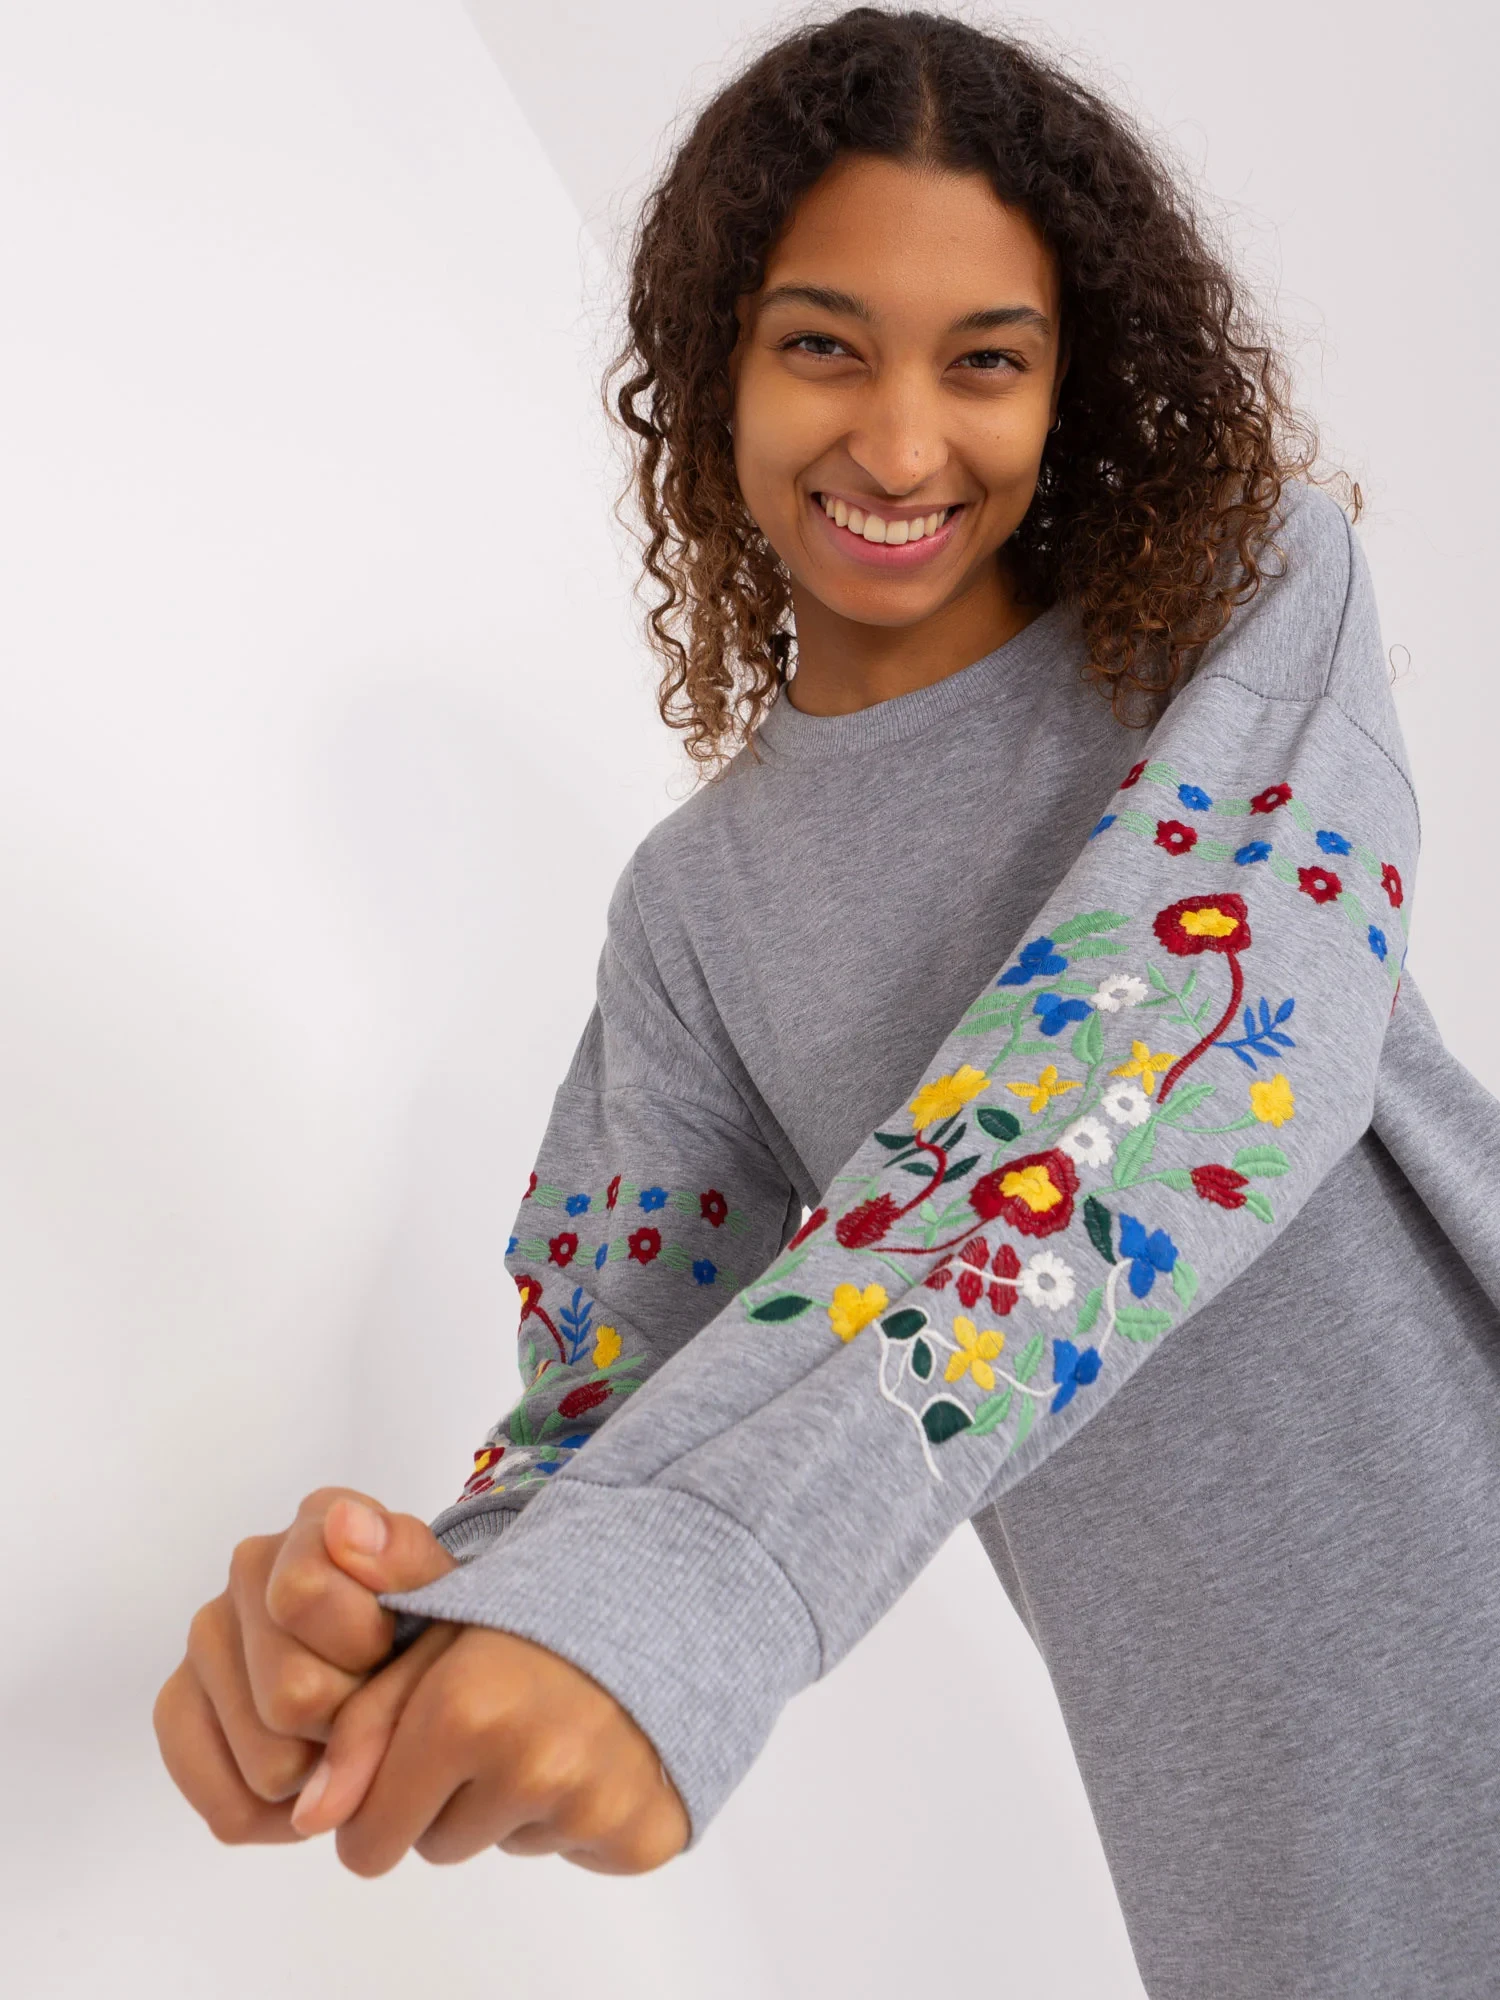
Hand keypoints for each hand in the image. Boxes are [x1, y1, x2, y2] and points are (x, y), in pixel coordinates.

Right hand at [152, 1487, 456, 1843]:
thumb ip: (405, 1563)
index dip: (363, 1645)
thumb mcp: (445, 1599)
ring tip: (352, 1738)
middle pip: (289, 1695)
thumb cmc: (432, 1632)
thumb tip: (343, 1525)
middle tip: (376, 1702)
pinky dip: (283, 1818)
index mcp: (316, 1524)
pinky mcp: (180, 1707)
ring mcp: (206, 1638)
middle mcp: (250, 1567)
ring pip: (267, 1764)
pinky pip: (226, 1806)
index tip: (391, 1646)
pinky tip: (316, 1779)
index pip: (300, 1594)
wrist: (414, 1667)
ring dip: (324, 1772)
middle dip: (351, 1719)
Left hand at [288, 1622, 691, 1875]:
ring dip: (507, 1802)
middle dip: (444, 1796)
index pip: (365, 1839)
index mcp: (465, 1710)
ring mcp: (591, 1805)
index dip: (376, 1797)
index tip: (412, 1747)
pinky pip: (570, 1852)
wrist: (664, 1593)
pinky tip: (592, 1748)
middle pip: (432, 1847)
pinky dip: (573, 1814)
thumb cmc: (534, 1608)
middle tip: (493, 1719)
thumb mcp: (436, 1637)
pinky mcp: (641, 1835)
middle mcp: (531, 1764)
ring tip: (544, 1722)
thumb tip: (307, 1819)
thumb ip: (362, 1723)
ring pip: (500, 1844)